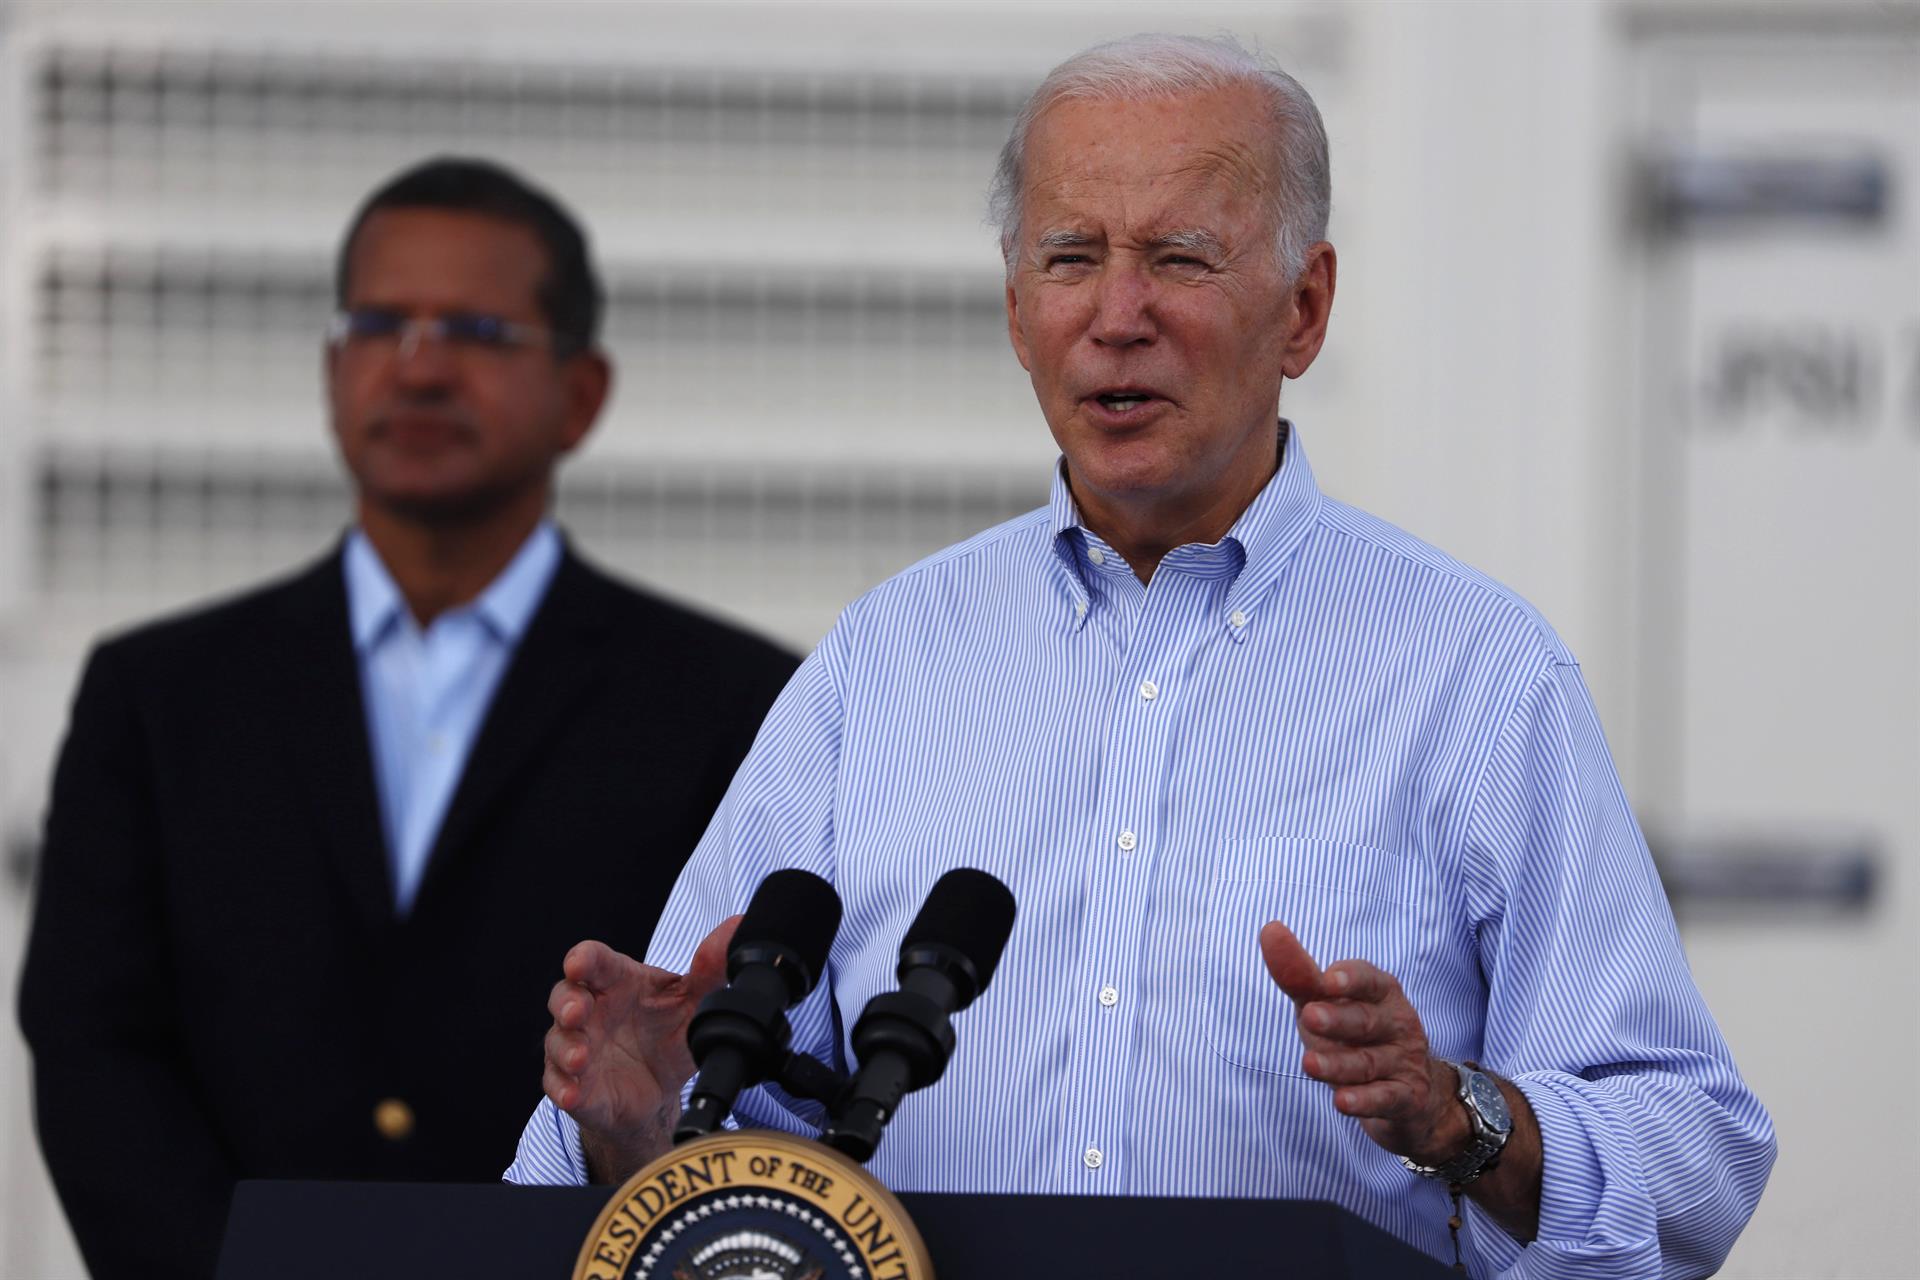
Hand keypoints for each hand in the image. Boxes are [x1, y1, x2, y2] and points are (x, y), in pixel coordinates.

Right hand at [543, 917, 738, 1182]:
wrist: (661, 1091)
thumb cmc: (668, 1033)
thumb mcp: (695, 1003)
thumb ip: (712, 970)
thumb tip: (736, 930)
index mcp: (616, 982)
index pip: (593, 961)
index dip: (583, 959)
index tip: (578, 963)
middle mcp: (591, 1012)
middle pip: (563, 996)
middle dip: (567, 1002)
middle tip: (579, 1011)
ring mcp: (578, 1049)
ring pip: (556, 1041)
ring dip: (565, 1048)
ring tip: (581, 1057)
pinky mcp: (574, 1086)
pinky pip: (558, 1086)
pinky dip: (563, 1088)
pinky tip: (575, 1093)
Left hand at [1258, 921, 1465, 1165]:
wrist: (1410, 1091)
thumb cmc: (1356, 1035)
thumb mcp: (1327, 1003)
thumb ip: (1300, 974)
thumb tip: (1270, 929)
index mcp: (1381, 992)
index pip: (1368, 980)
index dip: (1350, 979)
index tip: (1327, 980)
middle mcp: (1397, 1022)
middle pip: (1365, 1021)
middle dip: (1338, 1019)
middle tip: (1309, 1017)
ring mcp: (1403, 1061)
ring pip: (1368, 1063)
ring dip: (1338, 1064)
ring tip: (1308, 1065)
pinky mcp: (1406, 1098)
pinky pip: (1385, 1098)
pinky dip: (1364, 1101)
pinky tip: (1342, 1102)